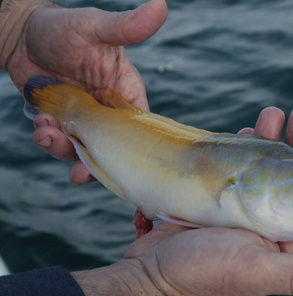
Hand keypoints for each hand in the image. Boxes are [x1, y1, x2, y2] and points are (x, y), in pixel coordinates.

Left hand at [6, 0, 166, 183]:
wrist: (23, 35)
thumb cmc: (64, 27)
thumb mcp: (96, 27)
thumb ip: (127, 26)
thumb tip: (161, 6)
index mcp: (124, 91)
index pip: (138, 126)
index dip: (133, 148)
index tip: (121, 164)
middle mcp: (107, 110)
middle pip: (111, 147)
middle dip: (95, 162)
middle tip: (79, 173)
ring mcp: (84, 118)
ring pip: (83, 149)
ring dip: (63, 150)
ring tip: (47, 131)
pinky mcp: (62, 122)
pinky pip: (59, 142)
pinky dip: (48, 140)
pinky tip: (41, 124)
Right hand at [110, 105, 292, 295]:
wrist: (151, 272)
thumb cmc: (204, 275)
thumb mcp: (256, 270)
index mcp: (283, 240)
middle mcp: (266, 223)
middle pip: (292, 177)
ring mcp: (241, 208)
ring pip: (265, 167)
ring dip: (272, 139)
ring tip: (275, 113)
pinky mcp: (218, 198)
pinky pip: (236, 166)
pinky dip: (243, 148)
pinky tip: (248, 129)